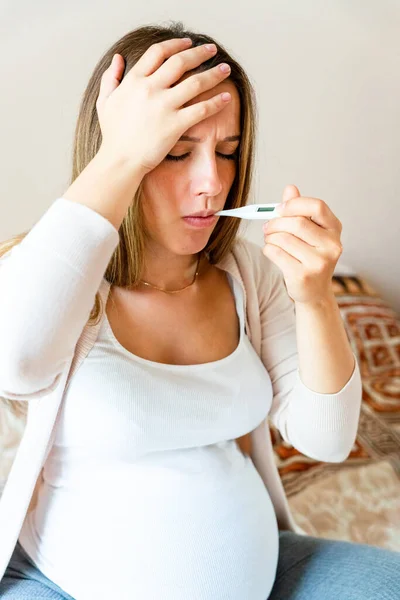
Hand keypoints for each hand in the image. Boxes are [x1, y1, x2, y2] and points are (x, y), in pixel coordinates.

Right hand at [95, 38, 231, 176]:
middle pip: (180, 62)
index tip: (188, 42)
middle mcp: (150, 89)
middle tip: (212, 50)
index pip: (158, 52)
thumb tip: (118, 58)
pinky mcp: (175, 124)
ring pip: (195, 82)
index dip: (176, 44)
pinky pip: (201, 109)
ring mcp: (164, 106)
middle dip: (199, 53)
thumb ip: (111, 77)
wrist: (120, 160)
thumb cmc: (113, 135)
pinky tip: (226, 97)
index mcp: (134, 80)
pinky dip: (216, 102)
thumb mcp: (105, 101)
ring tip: (225, 69)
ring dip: (214, 73)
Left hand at [262, 185, 342, 304]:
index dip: (294, 205)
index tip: (280, 209)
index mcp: (335, 229)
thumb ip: (299, 210)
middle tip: (267, 227)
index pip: (317, 206)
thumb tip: (290, 188)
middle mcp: (332, 245)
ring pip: (283, 239)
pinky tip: (272, 252)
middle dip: (276, 223)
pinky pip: (276, 253)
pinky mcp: (303, 275)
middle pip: (297, 223)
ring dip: (270, 237)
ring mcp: (319, 262)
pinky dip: (268, 249)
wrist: (314, 291)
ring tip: (271, 240)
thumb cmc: (309, 256)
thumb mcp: (309, 232)